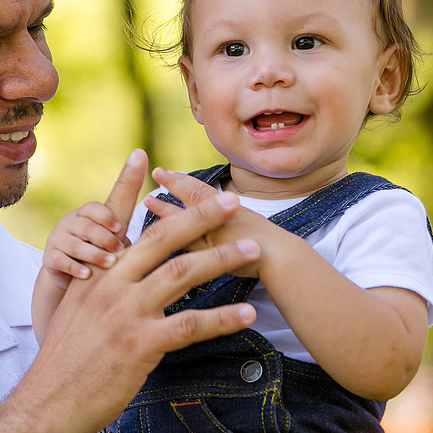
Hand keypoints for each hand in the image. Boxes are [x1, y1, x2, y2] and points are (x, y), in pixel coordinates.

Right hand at [23, 181, 260, 432]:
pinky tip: (245, 314)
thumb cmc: (66, 358)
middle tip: (231, 200)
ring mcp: (125, 313)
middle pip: (162, 239)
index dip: (133, 189)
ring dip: (222, 259)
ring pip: (182, 274)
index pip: (116, 220)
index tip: (154, 164)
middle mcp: (110, 284)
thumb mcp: (75, 309)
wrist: (48, 400)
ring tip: (252, 250)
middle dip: (200, 216)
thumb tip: (116, 265)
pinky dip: (222, 318)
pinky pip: (190, 324)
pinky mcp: (139, 344)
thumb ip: (99, 284)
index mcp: (96, 273)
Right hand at [42, 202, 130, 290]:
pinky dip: (75, 267)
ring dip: (94, 254)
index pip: (92, 208)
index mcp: (84, 214)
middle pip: (86, 226)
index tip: (120, 227)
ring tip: (110, 263)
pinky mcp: (49, 258)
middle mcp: (68, 223)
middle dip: (104, 238)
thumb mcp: (110, 240)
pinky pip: (60, 260)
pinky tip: (87, 274)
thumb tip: (152, 234)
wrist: (70, 275)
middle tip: (119, 250)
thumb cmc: (98, 252)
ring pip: (74, 245)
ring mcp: (57, 239)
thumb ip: (122, 234)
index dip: (106, 217)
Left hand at [144, 167, 279, 276]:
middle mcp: (220, 216)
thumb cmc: (271, 245)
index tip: (165, 171)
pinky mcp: (211, 253)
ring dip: (166, 209)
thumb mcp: (249, 224)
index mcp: (229, 208)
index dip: (182, 180)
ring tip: (149, 200)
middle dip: (172, 185)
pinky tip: (154, 235)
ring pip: (185, 218)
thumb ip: (230, 218)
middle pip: (192, 197)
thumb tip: (220, 214)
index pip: (201, 190)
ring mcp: (215, 233)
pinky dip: (171, 237)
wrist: (283, 260)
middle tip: (156, 173)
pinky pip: (187, 242)